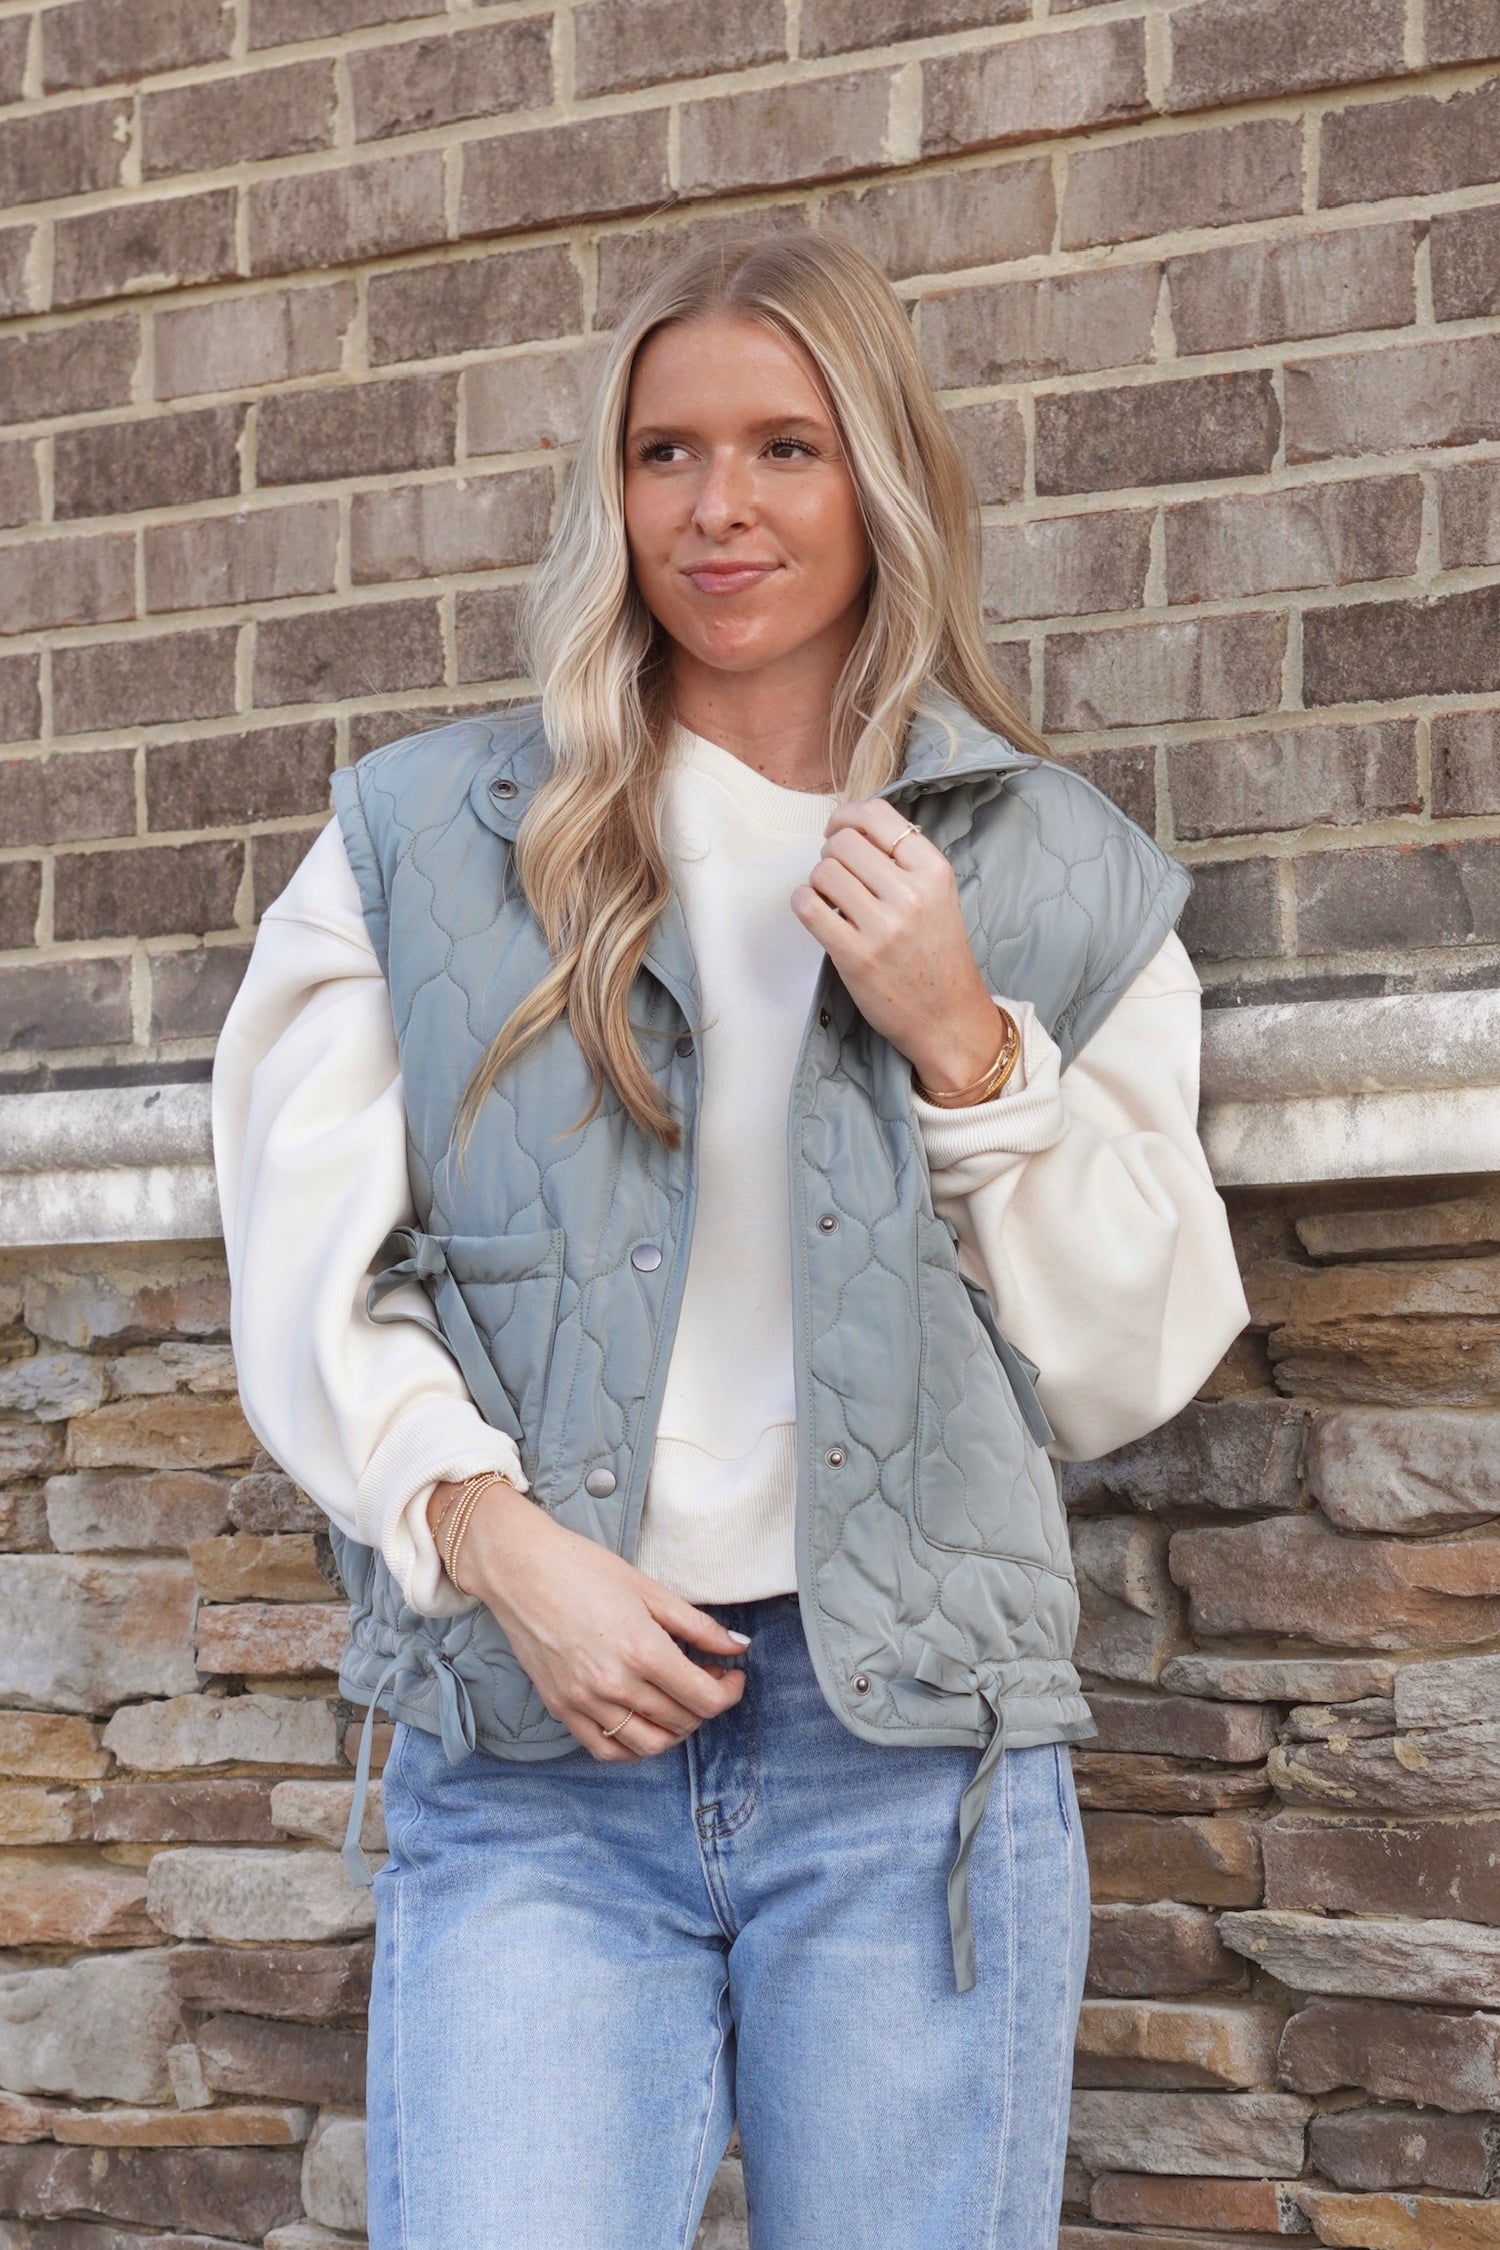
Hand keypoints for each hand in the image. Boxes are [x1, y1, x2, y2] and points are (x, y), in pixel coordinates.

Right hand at [427, 1478, 748, 1760]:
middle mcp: (614, 1684)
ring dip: (676, 1730)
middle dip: (707, 1704)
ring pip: (649, 1744)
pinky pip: (607, 1750)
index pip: (706, 1699)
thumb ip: (698, 1625)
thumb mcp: (649, 1589)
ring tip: (679, 1700)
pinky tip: (644, 1722)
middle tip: (708, 1677)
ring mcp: (585, 1702)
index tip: (733, 1673)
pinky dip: (634, 1746)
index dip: (731, 1691)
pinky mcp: (562, 1708)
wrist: (519, 1568)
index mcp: (642, 1650)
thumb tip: (739, 1646)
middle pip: (683, 1721)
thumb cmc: (583, 1568)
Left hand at [791, 798, 1005, 1093]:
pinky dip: (804, 903)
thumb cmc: (937, 953)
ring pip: (823, 871)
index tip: (839, 832)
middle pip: (843, 842)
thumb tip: (849, 826)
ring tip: (833, 901)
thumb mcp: (938, 894)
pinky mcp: (856, 956)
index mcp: (933, 871)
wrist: (948, 1017)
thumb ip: (903, 859)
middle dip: (831, 854)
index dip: (847, 817)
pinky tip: (818, 914)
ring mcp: (884, 927)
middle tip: (838, 876)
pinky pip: (808, 906)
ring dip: (819, 882)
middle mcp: (911, 894)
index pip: (877, 815)